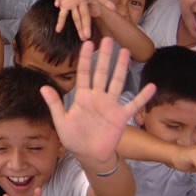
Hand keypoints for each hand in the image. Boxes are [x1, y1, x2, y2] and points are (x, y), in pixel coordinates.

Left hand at [41, 37, 155, 163]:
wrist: (89, 156)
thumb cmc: (74, 139)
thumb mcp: (61, 122)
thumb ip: (55, 104)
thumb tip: (43, 87)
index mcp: (82, 97)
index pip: (84, 73)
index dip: (85, 58)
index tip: (87, 43)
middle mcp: (97, 97)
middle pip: (102, 72)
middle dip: (105, 56)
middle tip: (109, 39)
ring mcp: (110, 105)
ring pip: (116, 82)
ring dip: (121, 67)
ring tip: (125, 52)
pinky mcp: (121, 116)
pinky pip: (133, 104)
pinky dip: (142, 96)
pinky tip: (151, 86)